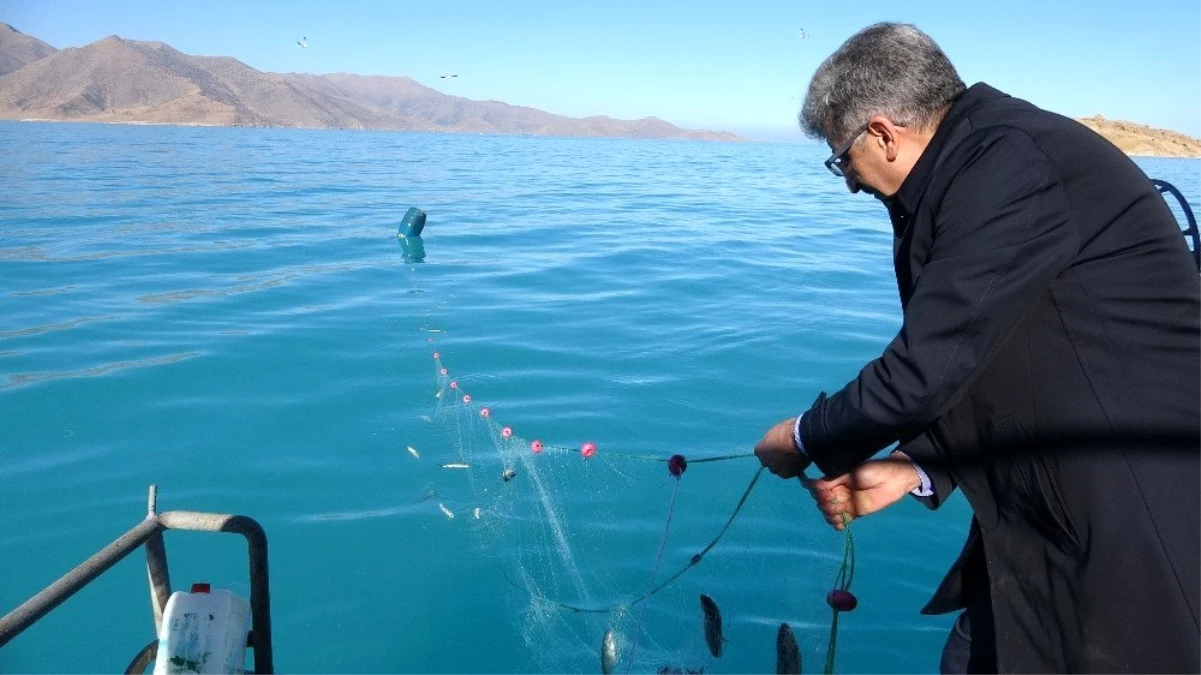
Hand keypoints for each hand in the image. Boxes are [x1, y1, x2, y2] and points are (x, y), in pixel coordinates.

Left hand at [754, 418, 808, 478]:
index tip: (777, 448)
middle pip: (768, 463)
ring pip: (778, 469)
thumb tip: (774, 443)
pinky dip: (793, 470)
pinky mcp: (785, 474)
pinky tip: (799, 462)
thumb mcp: (775, 432)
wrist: (802, 438)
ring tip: (794, 458)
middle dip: (775, 460)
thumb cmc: (788, 430)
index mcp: (759, 450)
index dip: (769, 451)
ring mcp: (775, 469)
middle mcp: (764, 461)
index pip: (760, 453)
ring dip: (783, 466)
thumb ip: (771, 441)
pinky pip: (788, 473)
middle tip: (785, 454)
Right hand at [803, 454, 920, 530]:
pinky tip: (840, 524)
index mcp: (835, 480)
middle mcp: (838, 492)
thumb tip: (812, 484)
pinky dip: (838, 524)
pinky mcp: (854, 513)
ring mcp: (846, 503)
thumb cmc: (872, 470)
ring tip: (838, 514)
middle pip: (822, 502)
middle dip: (825, 504)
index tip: (825, 492)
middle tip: (835, 500)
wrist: (892, 480)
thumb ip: (833, 480)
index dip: (818, 493)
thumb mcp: (851, 472)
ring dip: (830, 515)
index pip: (818, 489)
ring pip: (829, 513)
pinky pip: (842, 521)